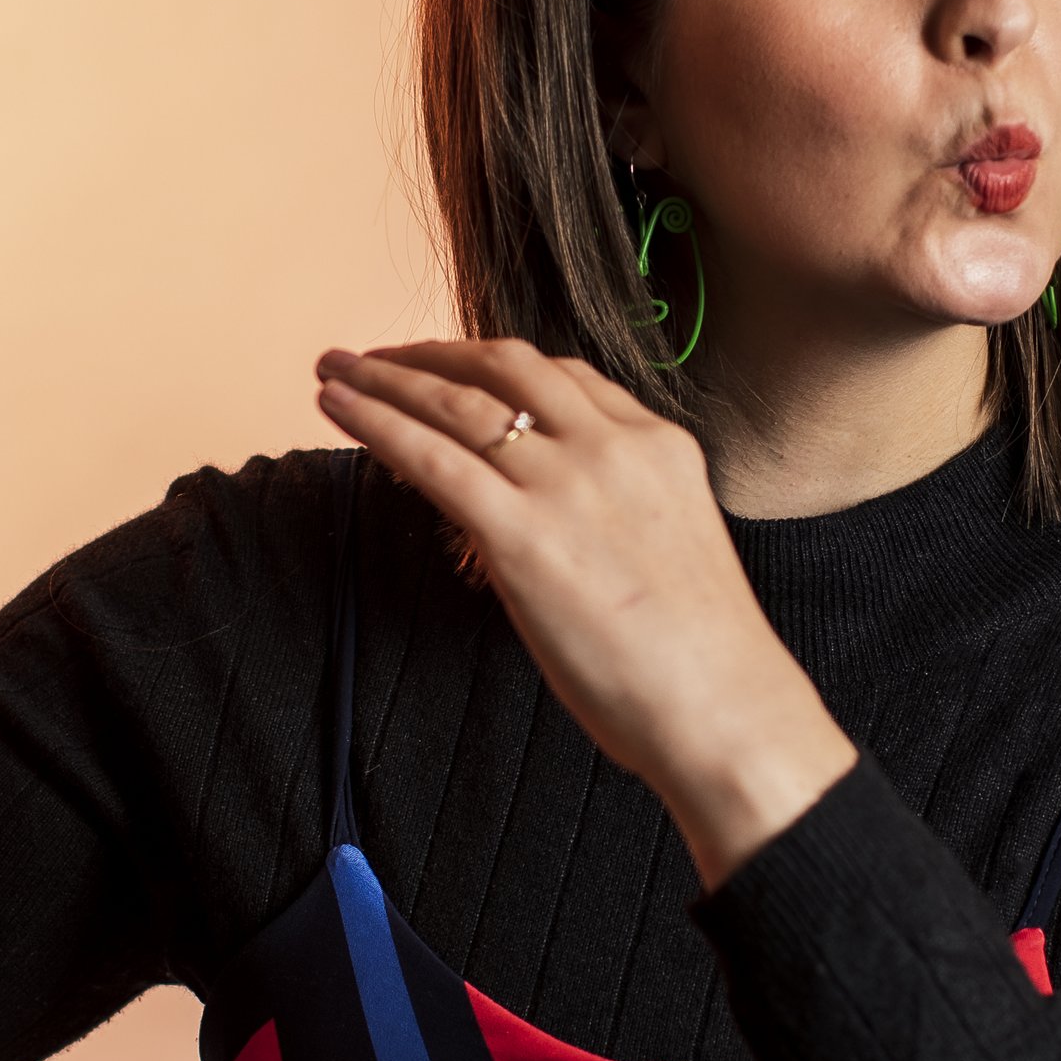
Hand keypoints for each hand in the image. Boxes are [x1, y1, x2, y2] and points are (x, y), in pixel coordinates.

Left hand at [315, 340, 855, 887]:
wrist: (723, 709)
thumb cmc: (699, 660)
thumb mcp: (667, 549)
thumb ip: (613, 513)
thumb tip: (550, 522)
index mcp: (658, 445)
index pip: (562, 378)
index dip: (490, 366)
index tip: (449, 370)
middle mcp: (613, 447)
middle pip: (504, 366)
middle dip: (430, 352)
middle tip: (376, 355)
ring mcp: (568, 484)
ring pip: (457, 400)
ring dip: (385, 376)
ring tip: (337, 370)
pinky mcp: (522, 534)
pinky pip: (432, 458)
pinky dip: (376, 422)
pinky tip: (337, 408)